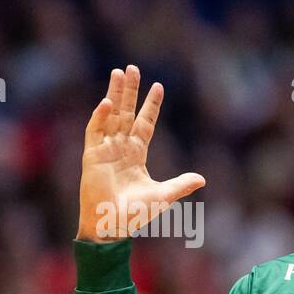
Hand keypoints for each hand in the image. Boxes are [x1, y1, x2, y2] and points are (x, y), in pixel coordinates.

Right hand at [76, 65, 204, 241]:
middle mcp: (120, 148)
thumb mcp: (163, 196)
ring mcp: (105, 150)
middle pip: (126, 112)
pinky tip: (108, 102)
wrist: (112, 226)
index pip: (144, 123)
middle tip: (131, 68)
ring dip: (115, 94)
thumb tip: (202, 178)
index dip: (151, 105)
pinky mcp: (92, 156)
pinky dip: (100, 116)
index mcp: (136, 154)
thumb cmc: (135, 214)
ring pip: (111, 116)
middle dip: (129, 91)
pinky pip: (95, 131)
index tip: (158, 86)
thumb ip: (181, 185)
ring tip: (118, 72)